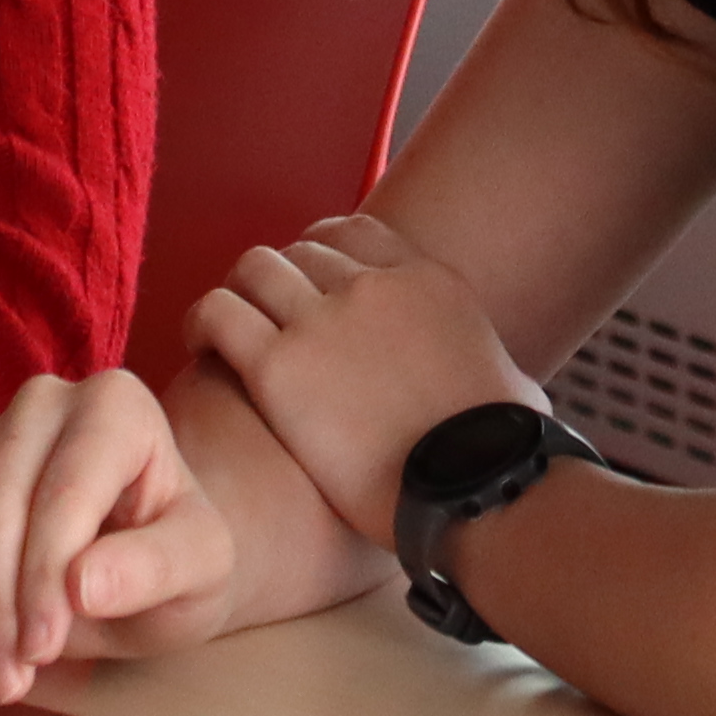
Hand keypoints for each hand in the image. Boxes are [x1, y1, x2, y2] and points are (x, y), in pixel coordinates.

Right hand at [0, 369, 243, 703]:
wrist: (145, 566)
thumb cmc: (176, 560)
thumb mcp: (202, 572)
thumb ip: (155, 570)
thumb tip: (80, 586)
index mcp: (118, 409)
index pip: (64, 490)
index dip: (44, 576)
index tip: (43, 649)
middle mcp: (46, 402)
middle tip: (12, 673)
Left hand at [185, 214, 542, 543]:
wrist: (474, 484)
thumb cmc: (499, 453)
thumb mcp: (512, 384)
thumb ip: (498, 370)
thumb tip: (515, 394)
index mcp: (424, 279)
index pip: (352, 232)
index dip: (318, 252)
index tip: (306, 281)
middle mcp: (370, 284)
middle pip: (298, 252)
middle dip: (278, 282)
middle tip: (265, 321)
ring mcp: (322, 319)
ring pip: (254, 270)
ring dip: (239, 294)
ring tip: (224, 331)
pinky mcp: (279, 365)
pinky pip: (220, 314)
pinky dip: (202, 323)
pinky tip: (200, 346)